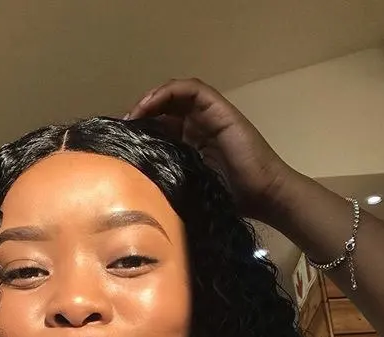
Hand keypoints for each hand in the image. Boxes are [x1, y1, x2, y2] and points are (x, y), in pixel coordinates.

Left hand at [127, 78, 295, 220]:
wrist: (263, 196)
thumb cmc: (229, 200)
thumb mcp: (187, 190)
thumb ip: (167, 182)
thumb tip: (135, 191)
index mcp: (189, 146)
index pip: (159, 128)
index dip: (139, 131)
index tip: (120, 144)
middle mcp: (197, 127)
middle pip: (163, 109)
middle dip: (140, 114)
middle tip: (122, 128)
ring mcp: (209, 116)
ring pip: (174, 95)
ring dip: (151, 100)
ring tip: (134, 115)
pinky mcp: (219, 109)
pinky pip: (191, 89)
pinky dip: (168, 92)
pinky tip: (150, 105)